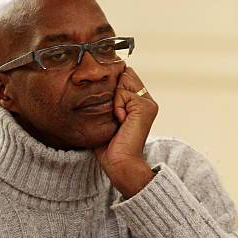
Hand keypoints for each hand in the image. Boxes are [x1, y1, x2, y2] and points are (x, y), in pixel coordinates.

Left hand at [94, 67, 158, 198]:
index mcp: (138, 102)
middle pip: (124, 73)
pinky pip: (123, 92)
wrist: (120, 163)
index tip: (107, 106)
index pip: (123, 76)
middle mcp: (146, 100)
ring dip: (114, 99)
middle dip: (112, 89)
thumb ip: (104, 100)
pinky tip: (120, 121)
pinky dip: (116, 106)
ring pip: (123, 80)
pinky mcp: (145, 107)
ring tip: (116, 119)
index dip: (111, 84)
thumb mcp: (104, 118)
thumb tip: (89, 84)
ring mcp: (147, 103)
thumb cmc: (108, 146)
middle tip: (112, 114)